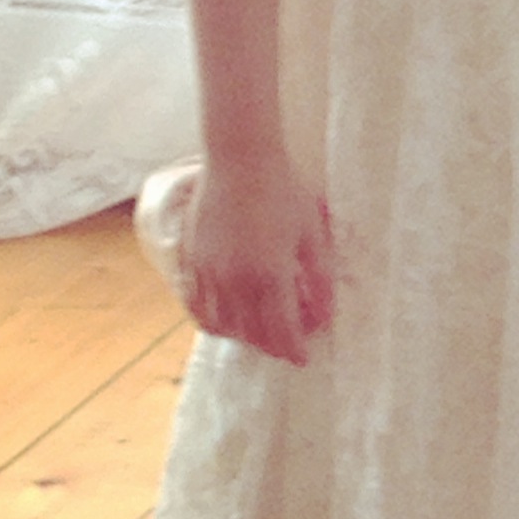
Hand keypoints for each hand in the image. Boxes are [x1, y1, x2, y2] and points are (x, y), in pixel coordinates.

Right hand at [182, 157, 333, 365]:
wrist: (240, 161)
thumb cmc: (285, 192)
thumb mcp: (314, 234)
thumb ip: (320, 278)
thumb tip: (326, 315)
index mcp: (271, 276)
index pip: (282, 330)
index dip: (294, 349)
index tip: (303, 358)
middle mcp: (236, 282)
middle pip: (252, 333)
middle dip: (271, 345)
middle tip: (286, 345)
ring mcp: (210, 273)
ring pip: (222, 325)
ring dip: (242, 336)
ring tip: (258, 334)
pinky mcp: (192, 262)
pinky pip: (197, 306)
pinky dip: (211, 321)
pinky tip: (224, 320)